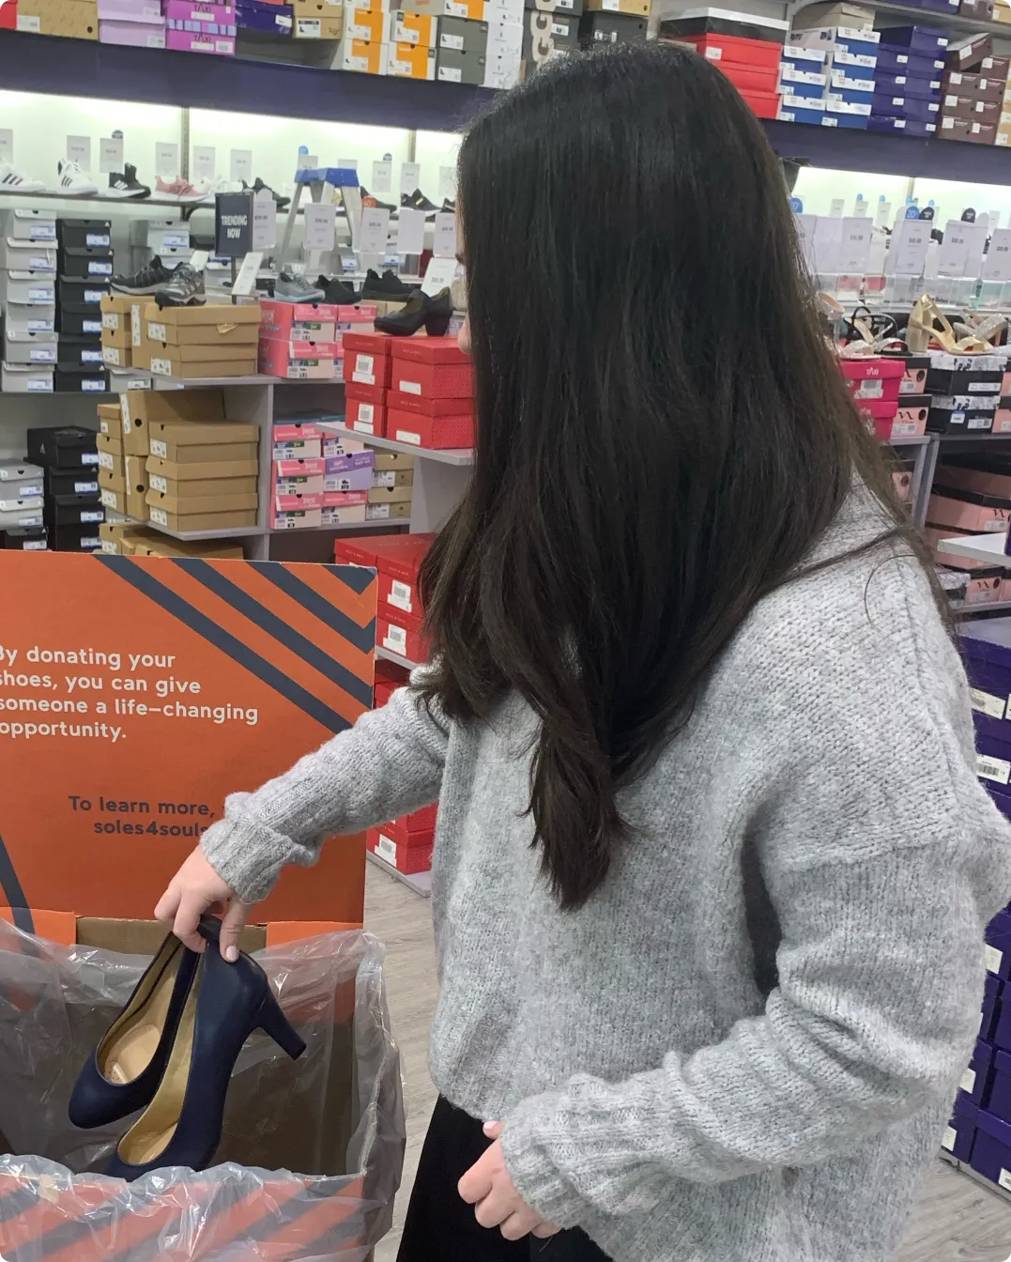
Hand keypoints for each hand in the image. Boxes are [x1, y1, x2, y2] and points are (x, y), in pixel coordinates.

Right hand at [154, 846, 247, 961]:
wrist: (255, 833)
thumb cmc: (250, 870)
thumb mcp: (243, 902)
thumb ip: (231, 929)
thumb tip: (228, 957)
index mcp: (193, 894)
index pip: (181, 927)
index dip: (193, 942)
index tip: (209, 945)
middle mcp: (182, 882)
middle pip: (163, 912)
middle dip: (178, 924)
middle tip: (202, 926)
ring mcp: (185, 868)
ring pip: (171, 896)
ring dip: (187, 908)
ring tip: (216, 907)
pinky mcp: (192, 858)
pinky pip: (181, 882)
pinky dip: (191, 894)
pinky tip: (216, 891)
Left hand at [458, 1122, 559, 1241]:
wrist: (584, 1146)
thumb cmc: (548, 1127)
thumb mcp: (523, 1118)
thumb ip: (504, 1128)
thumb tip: (488, 1129)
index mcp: (494, 1168)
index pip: (467, 1190)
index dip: (474, 1186)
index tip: (482, 1180)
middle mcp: (507, 1195)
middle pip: (484, 1217)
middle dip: (490, 1206)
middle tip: (500, 1194)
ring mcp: (530, 1212)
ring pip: (509, 1232)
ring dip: (512, 1219)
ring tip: (522, 1203)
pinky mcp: (552, 1221)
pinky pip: (538, 1232)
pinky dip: (539, 1223)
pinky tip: (545, 1206)